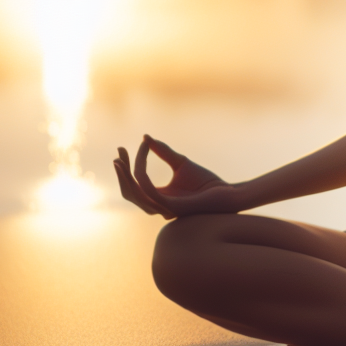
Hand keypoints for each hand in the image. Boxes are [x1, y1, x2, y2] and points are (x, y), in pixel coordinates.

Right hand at [112, 135, 243, 217]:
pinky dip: (142, 175)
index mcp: (158, 197)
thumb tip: (146, 137)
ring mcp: (163, 208)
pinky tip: (141, 160)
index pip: (134, 184)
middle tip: (119, 152)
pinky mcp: (171, 207)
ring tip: (121, 158)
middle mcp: (157, 205)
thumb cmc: (206, 182)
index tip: (124, 147)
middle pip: (129, 191)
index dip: (126, 167)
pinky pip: (149, 191)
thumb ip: (163, 152)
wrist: (227, 193)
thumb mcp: (181, 163)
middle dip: (121, 172)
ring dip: (125, 175)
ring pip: (134, 194)